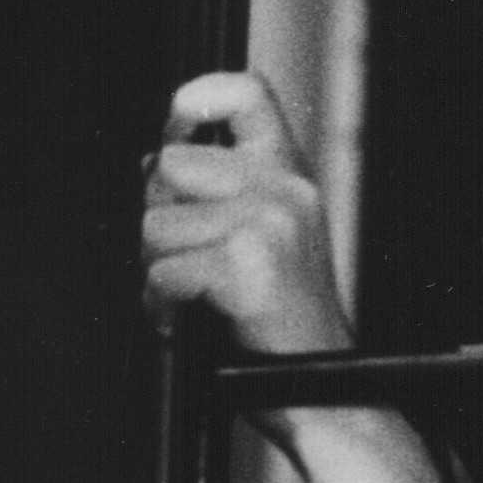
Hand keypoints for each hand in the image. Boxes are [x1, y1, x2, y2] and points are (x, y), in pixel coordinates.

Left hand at [140, 72, 440, 482]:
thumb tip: (153, 161)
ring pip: (156, 225)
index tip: (174, 134)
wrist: (328, 392)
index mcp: (292, 175)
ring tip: (186, 298)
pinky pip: (164, 273)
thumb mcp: (270, 238)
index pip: (245, 91)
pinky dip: (160, 306)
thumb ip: (221, 194)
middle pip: (170, 166)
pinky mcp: (246, 269)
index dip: (195, 99)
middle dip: (157, 216)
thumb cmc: (289, 324)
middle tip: (180, 257)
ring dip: (155, 270)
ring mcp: (268, 227)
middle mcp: (285, 191)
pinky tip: (183, 322)